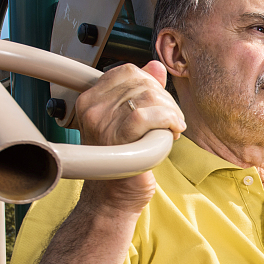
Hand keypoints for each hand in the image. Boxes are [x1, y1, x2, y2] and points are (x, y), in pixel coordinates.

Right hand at [73, 61, 185, 212]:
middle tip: (170, 122)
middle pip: (143, 83)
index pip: (128, 71)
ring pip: (149, 97)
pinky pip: (147, 115)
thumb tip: (156, 66)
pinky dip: (168, 121)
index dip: (153, 84)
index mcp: (90, 99)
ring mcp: (102, 123)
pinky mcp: (117, 138)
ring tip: (171, 129)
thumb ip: (143, 90)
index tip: (160, 104)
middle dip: (166, 101)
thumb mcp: (132, 119)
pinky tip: (173, 133)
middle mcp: (92, 108)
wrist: (113, 197)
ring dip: (171, 113)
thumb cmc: (123, 162)